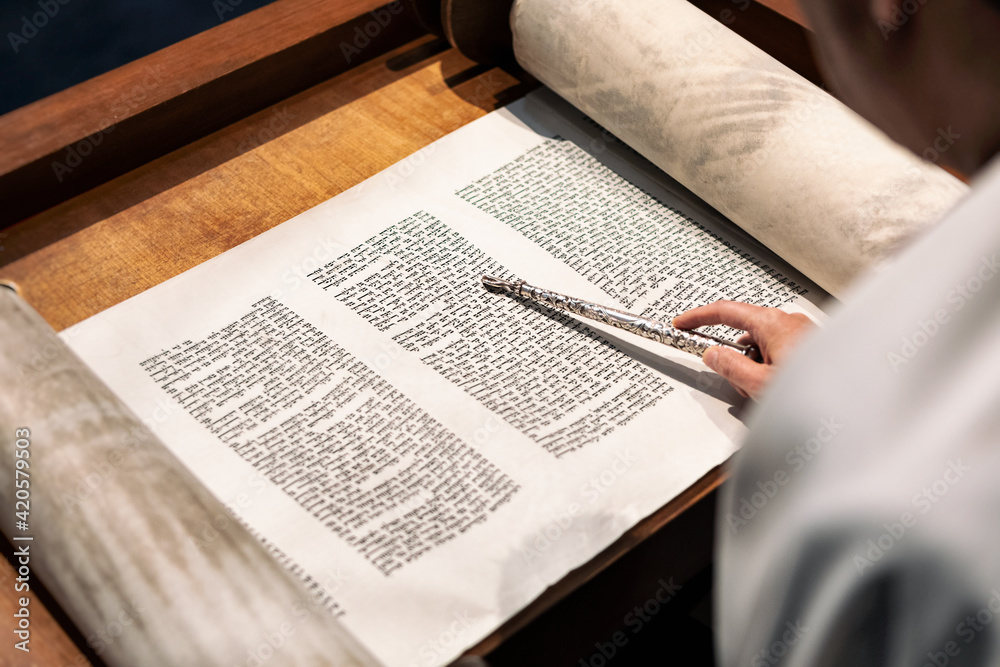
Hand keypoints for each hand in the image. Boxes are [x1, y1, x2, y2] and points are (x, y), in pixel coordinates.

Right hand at [672, 301, 813, 399]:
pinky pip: (780, 354)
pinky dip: (772, 370)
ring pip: (763, 348)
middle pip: (745, 334)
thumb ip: (730, 367)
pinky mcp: (812, 347)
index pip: (725, 311)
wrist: (861, 402)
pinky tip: (781, 392)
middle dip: (736, 360)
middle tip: (740, 384)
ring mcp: (803, 334)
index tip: (681, 323)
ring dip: (757, 370)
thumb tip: (713, 355)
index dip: (698, 317)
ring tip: (770, 395)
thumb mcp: (760, 384)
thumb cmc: (819, 392)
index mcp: (773, 323)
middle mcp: (789, 323)